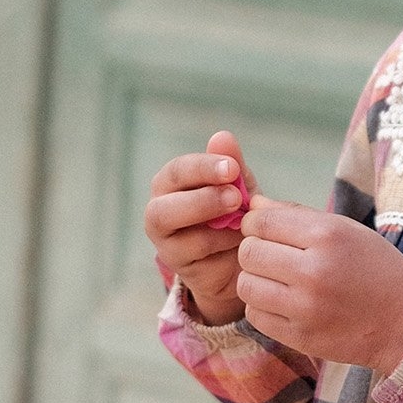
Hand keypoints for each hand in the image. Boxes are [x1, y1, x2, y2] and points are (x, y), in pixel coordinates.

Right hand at [144, 131, 258, 325]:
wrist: (243, 258)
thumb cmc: (236, 212)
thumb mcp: (239, 186)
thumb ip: (230, 164)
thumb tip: (222, 136)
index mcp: (172, 185)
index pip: (177, 171)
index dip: (202, 168)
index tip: (232, 168)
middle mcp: (160, 211)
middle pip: (162, 206)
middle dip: (200, 199)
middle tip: (236, 197)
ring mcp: (166, 242)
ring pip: (174, 232)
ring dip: (211, 223)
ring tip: (241, 218)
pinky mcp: (179, 265)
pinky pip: (195, 254)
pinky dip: (221, 244)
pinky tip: (241, 239)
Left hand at [237, 199, 402, 376]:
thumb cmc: (377, 270)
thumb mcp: (347, 231)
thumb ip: (298, 215)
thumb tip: (253, 206)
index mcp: (328, 236)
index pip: (261, 221)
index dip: (256, 224)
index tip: (266, 231)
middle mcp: (314, 271)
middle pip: (248, 253)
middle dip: (256, 251)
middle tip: (275, 258)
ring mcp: (306, 308)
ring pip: (246, 285)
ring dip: (257, 280)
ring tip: (279, 281)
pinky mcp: (300, 337)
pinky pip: (255, 315)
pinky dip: (264, 307)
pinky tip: (286, 304)